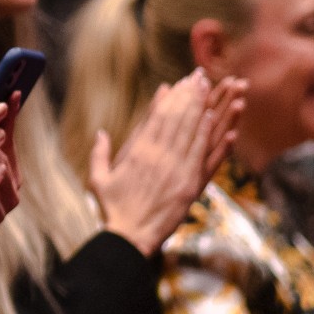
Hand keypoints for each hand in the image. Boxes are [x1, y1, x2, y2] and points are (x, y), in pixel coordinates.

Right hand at [89, 72, 238, 252]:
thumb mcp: (98, 179)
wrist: (130, 237)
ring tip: (210, 88)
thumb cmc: (113, 209)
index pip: (158, 117)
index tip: (179, 82)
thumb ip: (99, 154)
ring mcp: (176, 170)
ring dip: (201, 108)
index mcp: (138, 153)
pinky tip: (215, 119)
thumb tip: (101, 133)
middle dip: (189, 95)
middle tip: (199, 76)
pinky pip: (202, 155)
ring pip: (191, 131)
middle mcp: (158, 156)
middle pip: (177, 118)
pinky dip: (208, 135)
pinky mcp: (189, 185)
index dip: (171, 97)